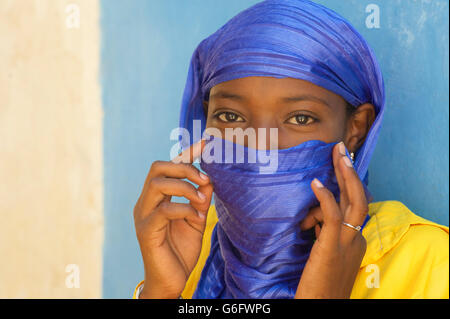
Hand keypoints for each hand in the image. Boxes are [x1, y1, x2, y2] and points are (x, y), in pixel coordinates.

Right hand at [133, 140, 212, 298]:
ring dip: (184, 187)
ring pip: (158, 183)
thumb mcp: (195, 220)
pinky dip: (184, 209)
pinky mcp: (146, 230)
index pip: (168, 167)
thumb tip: (209, 180)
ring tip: (202, 199)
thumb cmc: (181, 250)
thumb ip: (200, 199)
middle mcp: (146, 202)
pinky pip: (164, 210)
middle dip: (184, 167)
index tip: (205, 143)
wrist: (171, 280)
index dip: (186, 153)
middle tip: (205, 179)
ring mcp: (143, 215)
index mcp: (156, 197)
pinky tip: (197, 218)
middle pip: (157, 167)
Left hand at [295, 142, 367, 298]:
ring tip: (337, 154)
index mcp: (355, 240)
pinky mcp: (332, 248)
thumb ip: (323, 233)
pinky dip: (326, 197)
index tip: (340, 164)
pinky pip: (332, 216)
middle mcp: (356, 239)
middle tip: (342, 148)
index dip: (347, 184)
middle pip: (359, 197)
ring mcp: (347, 243)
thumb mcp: (324, 253)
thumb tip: (311, 217)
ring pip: (354, 202)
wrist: (321, 306)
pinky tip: (316, 182)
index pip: (353, 206)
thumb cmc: (318, 283)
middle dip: (351, 170)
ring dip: (346, 175)